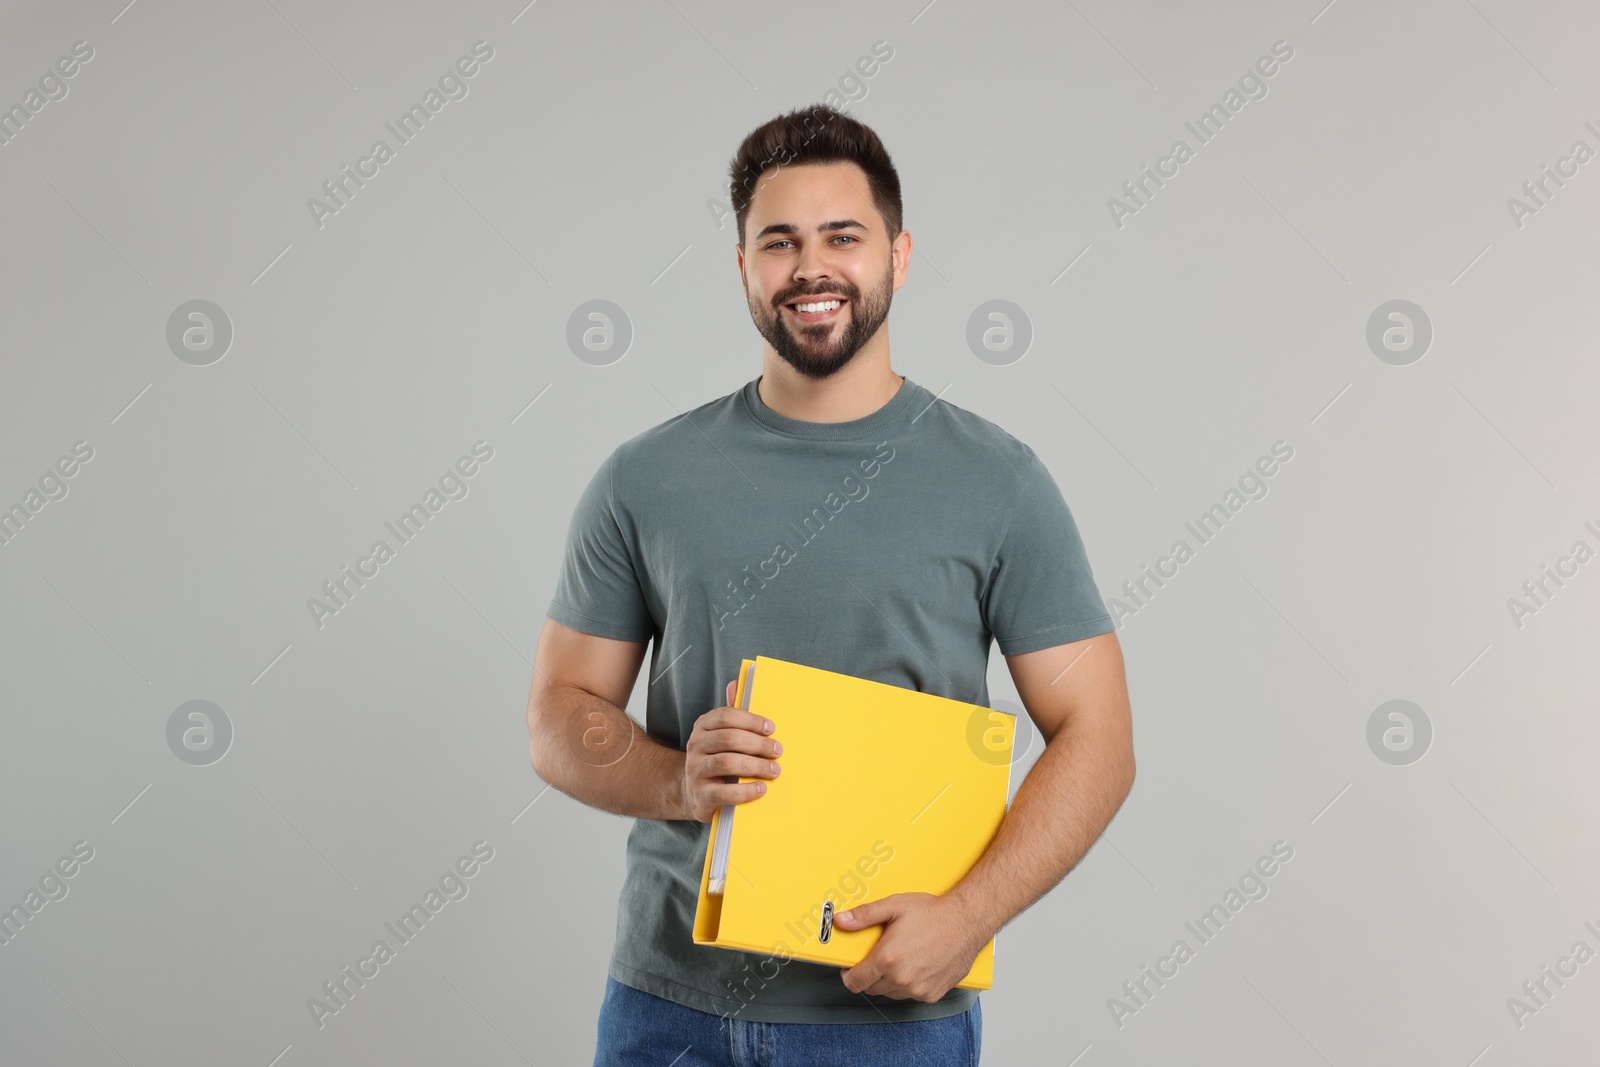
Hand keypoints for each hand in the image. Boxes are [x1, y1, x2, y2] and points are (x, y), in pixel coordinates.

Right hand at [679, 678, 780, 822]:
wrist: (693, 792)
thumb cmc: (715, 758)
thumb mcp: (720, 734)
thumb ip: (731, 714)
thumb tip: (735, 684)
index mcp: (703, 726)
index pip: (725, 716)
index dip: (750, 720)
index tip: (771, 728)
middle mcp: (695, 745)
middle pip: (729, 738)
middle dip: (758, 744)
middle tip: (777, 750)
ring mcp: (695, 770)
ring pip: (726, 762)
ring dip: (756, 766)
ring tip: (774, 770)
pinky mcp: (701, 795)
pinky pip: (724, 792)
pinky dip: (746, 790)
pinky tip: (761, 789)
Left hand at [834, 893, 988, 1001]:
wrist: (967, 922)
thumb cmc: (933, 913)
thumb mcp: (894, 906)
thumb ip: (864, 915)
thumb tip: (841, 921)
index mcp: (887, 959)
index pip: (855, 981)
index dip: (848, 974)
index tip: (851, 967)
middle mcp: (901, 979)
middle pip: (871, 988)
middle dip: (869, 975)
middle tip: (878, 957)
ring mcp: (917, 989)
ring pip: (890, 993)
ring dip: (889, 981)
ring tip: (899, 958)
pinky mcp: (932, 994)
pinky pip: (911, 995)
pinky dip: (909, 984)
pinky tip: (916, 965)